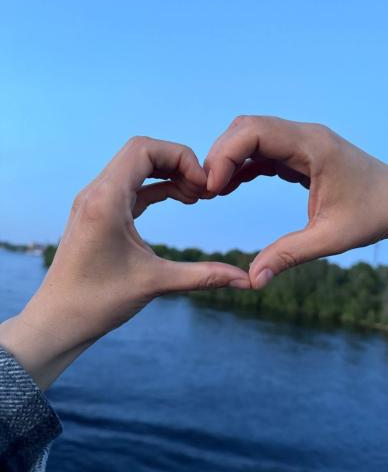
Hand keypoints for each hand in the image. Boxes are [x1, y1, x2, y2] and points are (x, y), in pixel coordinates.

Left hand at [0, 137, 249, 388]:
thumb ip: (204, 276)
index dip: (181, 157)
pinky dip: (157, 187)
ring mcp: (95, 201)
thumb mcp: (156, 283)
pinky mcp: (98, 213)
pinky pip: (131, 186)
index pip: (144, 150)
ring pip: (136, 167)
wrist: (58, 321)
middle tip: (204, 189)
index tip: (204, 186)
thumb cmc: (98, 303)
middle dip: (178, 163)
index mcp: (106, 200)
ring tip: (196, 197)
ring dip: (168, 175)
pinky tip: (180, 200)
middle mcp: (96, 193)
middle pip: (141, 152)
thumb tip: (245, 280)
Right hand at [204, 115, 387, 287]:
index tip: (212, 188)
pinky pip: (263, 149)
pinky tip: (232, 186)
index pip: (255, 131)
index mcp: (313, 146)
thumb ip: (290, 255)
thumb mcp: (330, 238)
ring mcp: (302, 141)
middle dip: (221, 155)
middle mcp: (305, 136)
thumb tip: (254, 280)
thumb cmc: (373, 215)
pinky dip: (243, 164)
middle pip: (247, 128)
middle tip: (207, 191)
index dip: (225, 154)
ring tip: (214, 191)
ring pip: (252, 135)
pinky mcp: (301, 153)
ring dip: (229, 159)